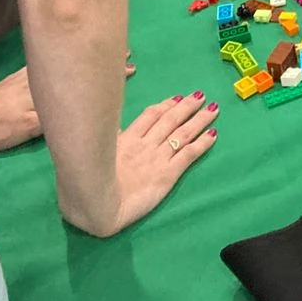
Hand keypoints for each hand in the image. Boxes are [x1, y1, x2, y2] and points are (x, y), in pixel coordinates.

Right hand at [69, 93, 218, 237]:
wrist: (97, 205)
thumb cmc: (88, 184)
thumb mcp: (94, 155)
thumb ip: (106, 141)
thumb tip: (109, 128)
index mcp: (126, 139)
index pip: (150, 116)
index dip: (165, 106)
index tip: (176, 99)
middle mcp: (145, 144)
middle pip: (170, 120)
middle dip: (187, 107)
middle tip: (200, 95)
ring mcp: (158, 158)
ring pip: (183, 133)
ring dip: (199, 120)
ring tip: (213, 109)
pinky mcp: (168, 174)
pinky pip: (189, 154)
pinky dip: (202, 143)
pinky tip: (213, 134)